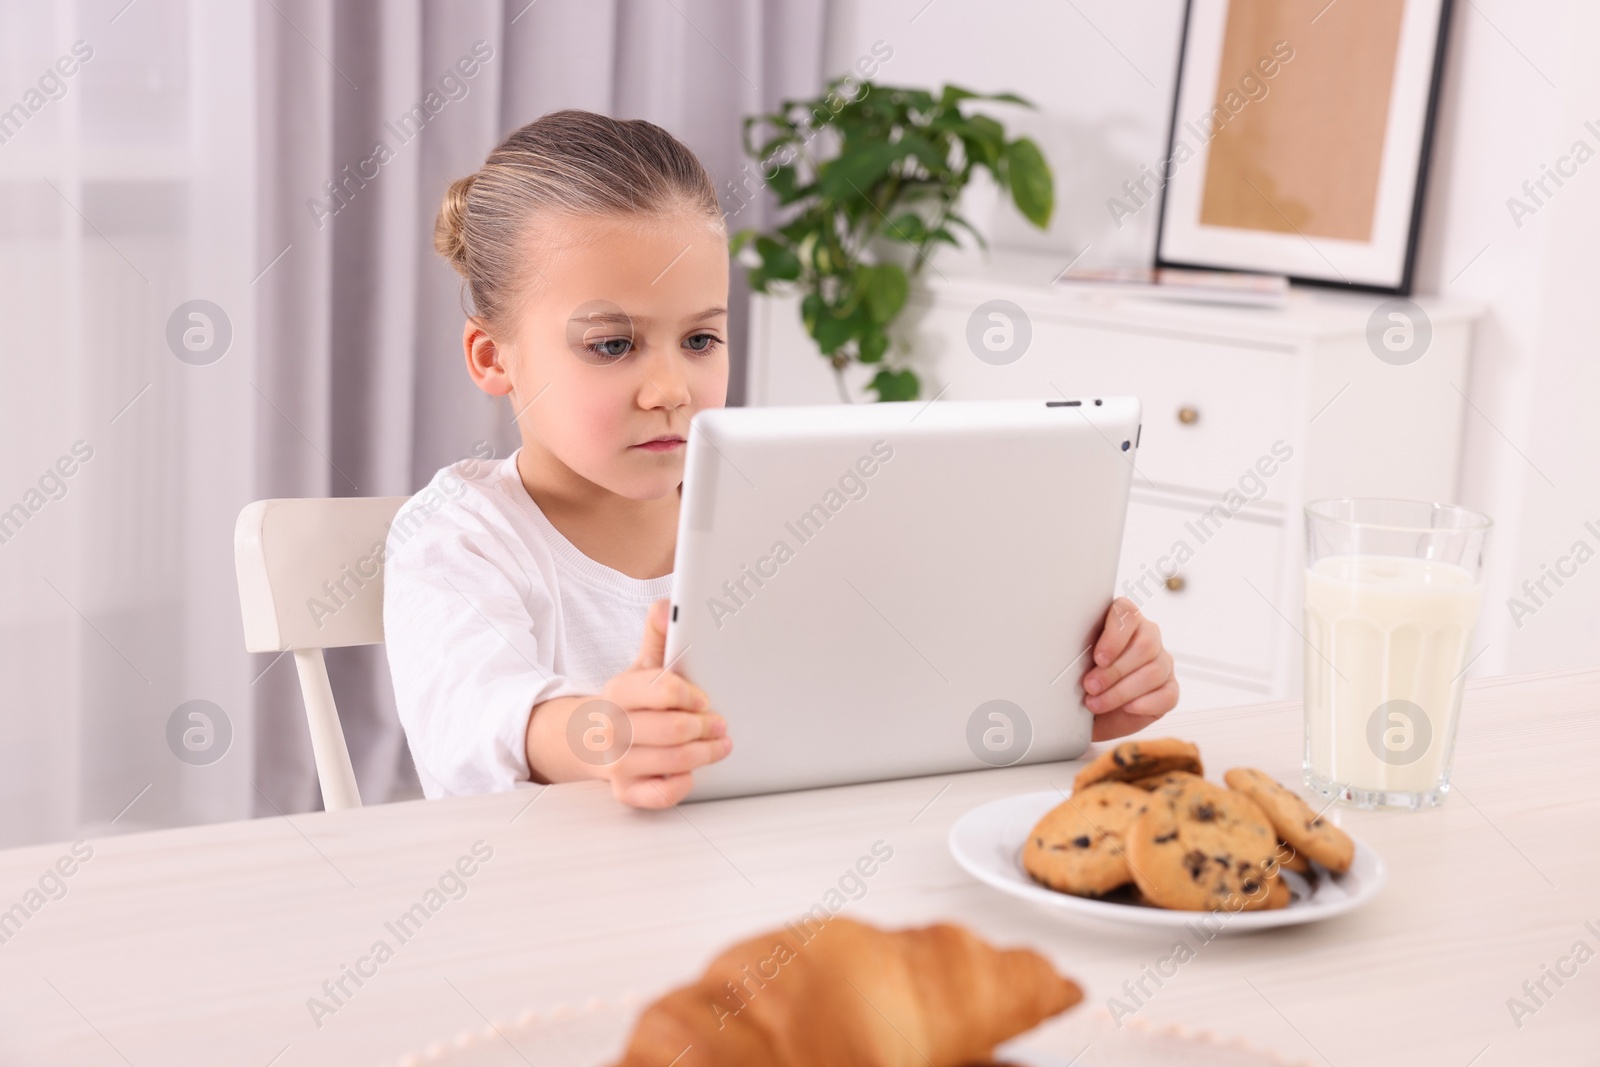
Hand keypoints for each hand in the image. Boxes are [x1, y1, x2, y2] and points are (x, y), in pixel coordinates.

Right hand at [597, 598, 731, 807]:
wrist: (590, 738)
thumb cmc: (630, 701)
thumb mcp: (643, 664)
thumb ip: (659, 632)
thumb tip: (667, 607)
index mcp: (618, 691)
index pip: (662, 689)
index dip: (691, 695)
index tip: (704, 698)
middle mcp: (612, 728)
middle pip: (673, 729)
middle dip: (706, 725)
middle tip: (719, 722)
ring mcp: (617, 763)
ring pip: (673, 762)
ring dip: (705, 752)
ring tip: (718, 743)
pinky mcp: (625, 792)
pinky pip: (660, 795)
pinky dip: (683, 784)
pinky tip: (691, 771)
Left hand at [1081, 597, 1177, 740]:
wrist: (1088, 713)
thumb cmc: (1080, 679)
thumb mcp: (1072, 660)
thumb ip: (1074, 647)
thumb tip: (1062, 648)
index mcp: (1123, 620)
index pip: (1127, 614)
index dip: (1114, 637)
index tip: (1097, 658)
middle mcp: (1148, 636)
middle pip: (1144, 645)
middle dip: (1114, 670)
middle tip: (1090, 686)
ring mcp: (1162, 662)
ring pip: (1154, 671)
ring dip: (1121, 691)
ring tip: (1096, 702)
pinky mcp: (1169, 689)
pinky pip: (1166, 695)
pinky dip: (1144, 703)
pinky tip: (1126, 708)